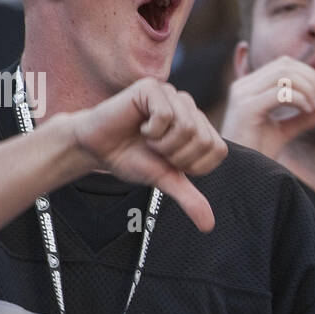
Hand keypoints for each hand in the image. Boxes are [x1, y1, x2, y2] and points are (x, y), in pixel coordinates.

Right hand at [68, 77, 226, 230]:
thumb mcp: (164, 180)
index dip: (192, 164)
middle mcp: (190, 108)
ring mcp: (172, 94)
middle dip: (176, 155)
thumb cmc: (131, 159)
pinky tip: (140, 126)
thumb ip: (189, 198)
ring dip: (162, 143)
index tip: (170, 161)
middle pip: (203, 140)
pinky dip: (151, 130)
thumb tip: (208, 226)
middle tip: (156, 150)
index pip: (217, 150)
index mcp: (199, 127)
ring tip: (147, 138)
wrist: (96, 147)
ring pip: (186, 127)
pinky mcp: (152, 86)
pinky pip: (165, 114)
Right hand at [222, 56, 314, 159]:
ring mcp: (243, 95)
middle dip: (310, 78)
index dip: (308, 72)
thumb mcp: (284, 131)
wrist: (241, 174)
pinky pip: (280, 93)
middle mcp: (243, 86)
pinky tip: (308, 110)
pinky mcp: (247, 109)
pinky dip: (300, 99)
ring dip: (307, 88)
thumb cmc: (257, 153)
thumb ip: (303, 117)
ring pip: (284, 75)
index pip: (283, 64)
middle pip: (285, 65)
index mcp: (249, 87)